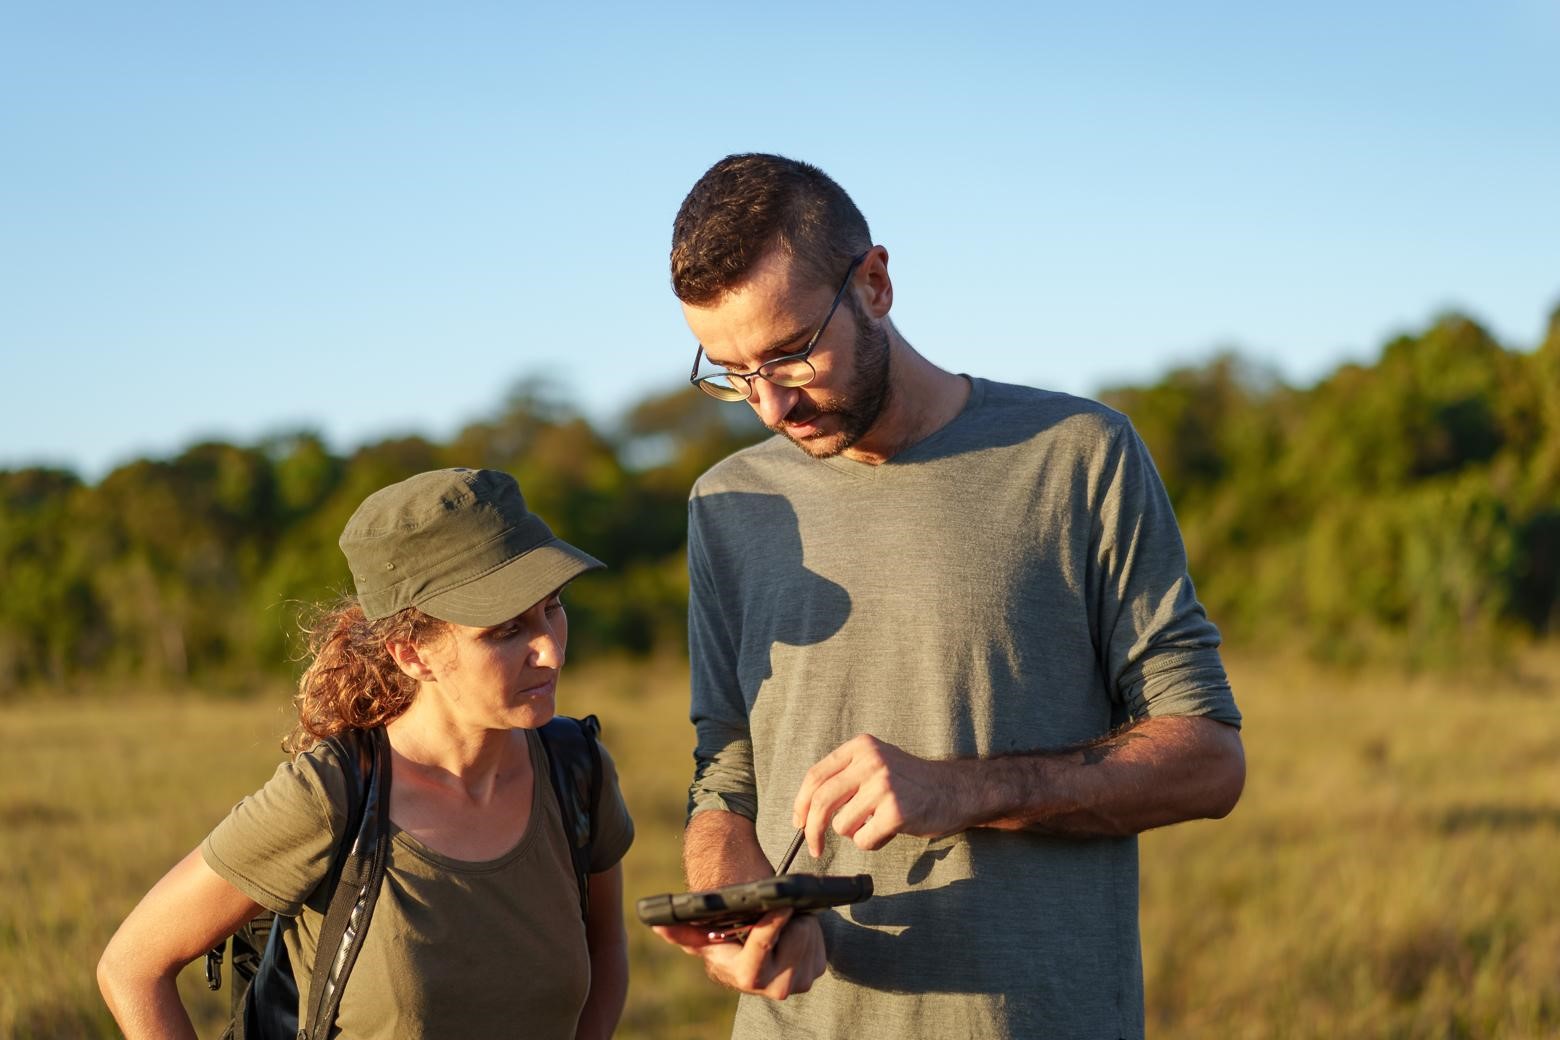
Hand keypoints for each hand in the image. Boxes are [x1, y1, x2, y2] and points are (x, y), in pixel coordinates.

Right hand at [652, 909, 825, 999]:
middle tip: (775, 911)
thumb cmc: (723, 942)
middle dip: (788, 920)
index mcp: (746, 976)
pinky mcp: (812, 975)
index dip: (770, 926)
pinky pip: (820, 942)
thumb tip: (655, 924)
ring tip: (779, 926)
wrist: (747, 959)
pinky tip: (790, 935)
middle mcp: (774, 988)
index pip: (761, 949)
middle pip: (796, 937)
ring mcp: (796, 984)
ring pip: (810, 936)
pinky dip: (808, 932)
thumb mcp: (704, 936)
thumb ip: (682, 932)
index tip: (780, 905)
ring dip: (798, 924)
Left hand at [792, 734, 971, 855]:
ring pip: (843, 825)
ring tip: (878, 823)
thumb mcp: (876, 763)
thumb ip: (845, 777)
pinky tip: (891, 830)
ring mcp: (884, 785)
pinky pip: (864, 840)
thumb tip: (806, 811)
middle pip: (822, 801)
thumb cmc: (910, 783)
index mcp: (861, 747)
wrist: (955, 790)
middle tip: (814, 847)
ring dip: (856, 833)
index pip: (816, 776)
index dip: (801, 803)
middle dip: (812, 829)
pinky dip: (872, 843)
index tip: (798, 821)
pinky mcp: (896, 811)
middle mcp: (870, 761)